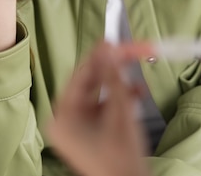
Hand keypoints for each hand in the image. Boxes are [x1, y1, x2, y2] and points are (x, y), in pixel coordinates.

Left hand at [48, 43, 151, 175]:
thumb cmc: (121, 159)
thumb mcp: (120, 113)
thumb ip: (113, 78)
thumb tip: (109, 50)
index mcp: (63, 117)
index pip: (81, 75)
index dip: (100, 57)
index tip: (115, 41)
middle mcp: (65, 120)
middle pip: (91, 82)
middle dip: (115, 68)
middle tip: (134, 52)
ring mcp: (77, 126)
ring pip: (100, 92)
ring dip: (121, 84)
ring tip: (137, 78)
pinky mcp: (90, 130)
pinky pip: (103, 105)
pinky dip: (120, 98)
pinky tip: (136, 93)